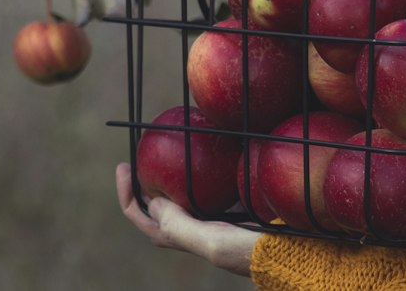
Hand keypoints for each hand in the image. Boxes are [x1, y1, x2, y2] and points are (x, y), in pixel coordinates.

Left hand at [115, 163, 259, 277]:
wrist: (282, 252)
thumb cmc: (244, 250)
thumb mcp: (209, 242)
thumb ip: (178, 226)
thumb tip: (153, 199)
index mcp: (178, 237)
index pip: (140, 215)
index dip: (126, 192)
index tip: (124, 165)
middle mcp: (187, 229)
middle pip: (155, 204)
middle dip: (143, 181)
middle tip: (140, 155)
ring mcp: (205, 219)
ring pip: (177, 195)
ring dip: (167, 176)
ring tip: (165, 152)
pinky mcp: (223, 210)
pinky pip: (201, 189)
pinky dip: (195, 174)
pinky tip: (201, 157)